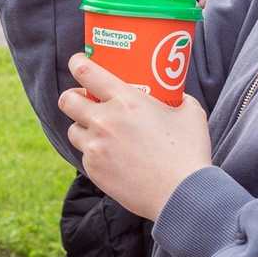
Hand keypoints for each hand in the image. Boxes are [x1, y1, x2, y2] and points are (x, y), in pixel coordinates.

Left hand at [59, 53, 213, 220]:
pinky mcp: (94, 170)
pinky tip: (113, 157)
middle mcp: (104, 121)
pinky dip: (94, 153)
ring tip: (100, 131)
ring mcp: (96, 147)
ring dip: (83, 127)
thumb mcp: (190, 112)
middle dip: (73, 97)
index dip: (77, 63)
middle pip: (67, 100)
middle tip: (85, 99)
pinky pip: (84, 156)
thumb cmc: (189, 152)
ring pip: (73, 130)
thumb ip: (178, 98)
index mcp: (126, 100)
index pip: (86, 72)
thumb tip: (175, 94)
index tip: (78, 62)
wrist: (182, 195)